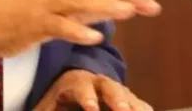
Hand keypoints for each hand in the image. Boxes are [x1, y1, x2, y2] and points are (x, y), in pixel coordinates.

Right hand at [0, 0, 160, 59]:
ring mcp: (47, 5)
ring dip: (106, 6)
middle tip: (150, 2)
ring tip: (130, 12)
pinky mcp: (36, 22)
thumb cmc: (24, 11)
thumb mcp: (58, 0)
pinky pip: (60, 26)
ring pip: (81, 3)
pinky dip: (78, 30)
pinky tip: (96, 36)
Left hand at [33, 69, 151, 110]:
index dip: (87, 98)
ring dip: (134, 105)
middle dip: (117, 99)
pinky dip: (142, 109)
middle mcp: (99, 83)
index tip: (91, 108)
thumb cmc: (57, 103)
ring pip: (127, 96)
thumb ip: (49, 109)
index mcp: (76, 83)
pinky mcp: (127, 102)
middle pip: (110, 88)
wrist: (71, 93)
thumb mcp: (48, 107)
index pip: (81, 88)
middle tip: (122, 110)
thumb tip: (49, 108)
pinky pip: (138, 105)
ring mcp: (115, 91)